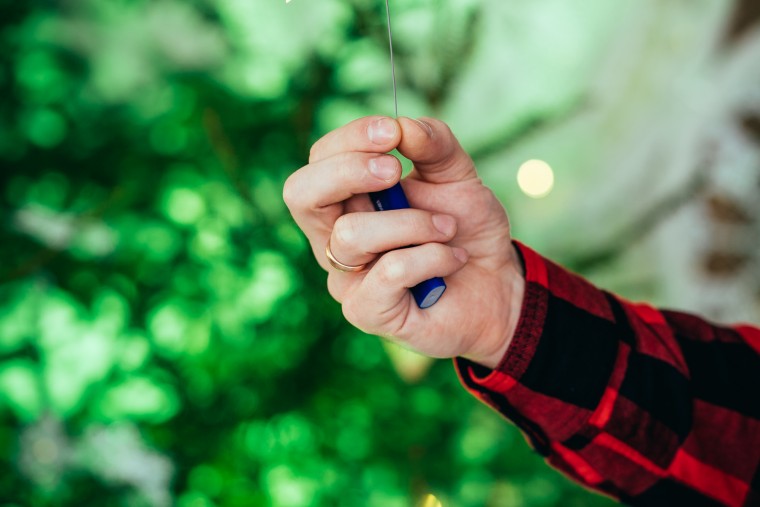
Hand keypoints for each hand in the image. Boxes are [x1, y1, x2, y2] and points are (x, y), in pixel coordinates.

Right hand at [283, 116, 524, 368]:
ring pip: (350, 235)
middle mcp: (334, 236)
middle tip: (395, 172)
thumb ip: (433, 144)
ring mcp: (346, 277)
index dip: (349, 140)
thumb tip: (403, 125)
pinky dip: (430, 257)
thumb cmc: (467, 229)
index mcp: (347, 199)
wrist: (498, 285)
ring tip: (447, 229)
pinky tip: (453, 260)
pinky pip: (388, 272)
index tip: (392, 133)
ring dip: (412, 223)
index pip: (319, 159)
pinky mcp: (366, 311)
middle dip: (347, 171)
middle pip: (300, 194)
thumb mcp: (458, 176)